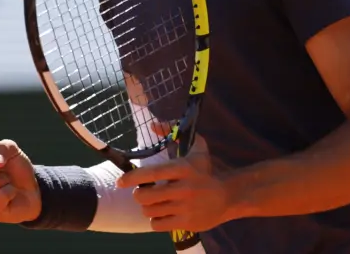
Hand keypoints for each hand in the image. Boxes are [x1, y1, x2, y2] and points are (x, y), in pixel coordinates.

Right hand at [0, 139, 41, 223]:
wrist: (31, 191)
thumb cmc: (15, 171)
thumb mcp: (12, 152)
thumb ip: (2, 147)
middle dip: (0, 167)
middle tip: (4, 175)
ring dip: (6, 180)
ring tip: (6, 185)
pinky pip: (2, 195)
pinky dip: (11, 191)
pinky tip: (10, 195)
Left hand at [117, 140, 234, 233]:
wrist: (228, 197)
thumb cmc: (206, 171)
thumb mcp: (197, 148)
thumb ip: (175, 132)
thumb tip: (153, 125)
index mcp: (184, 168)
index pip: (152, 173)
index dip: (132, 178)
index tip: (120, 182)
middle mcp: (183, 188)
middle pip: (145, 196)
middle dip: (139, 194)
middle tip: (143, 192)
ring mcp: (185, 208)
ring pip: (149, 211)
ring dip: (148, 207)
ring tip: (156, 202)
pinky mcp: (187, 224)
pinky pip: (157, 225)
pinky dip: (155, 220)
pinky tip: (163, 213)